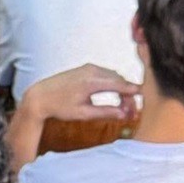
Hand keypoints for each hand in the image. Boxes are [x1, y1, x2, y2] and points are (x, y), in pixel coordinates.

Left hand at [19, 64, 139, 122]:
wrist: (40, 96)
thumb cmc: (60, 107)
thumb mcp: (84, 113)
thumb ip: (106, 112)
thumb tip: (125, 114)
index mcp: (91, 81)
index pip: (119, 84)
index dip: (133, 92)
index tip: (143, 99)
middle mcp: (91, 71)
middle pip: (118, 80)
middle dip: (127, 94)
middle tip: (131, 111)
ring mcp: (88, 68)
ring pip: (112, 76)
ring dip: (121, 88)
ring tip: (123, 106)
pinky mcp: (85, 69)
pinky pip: (105, 74)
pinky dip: (112, 83)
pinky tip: (114, 95)